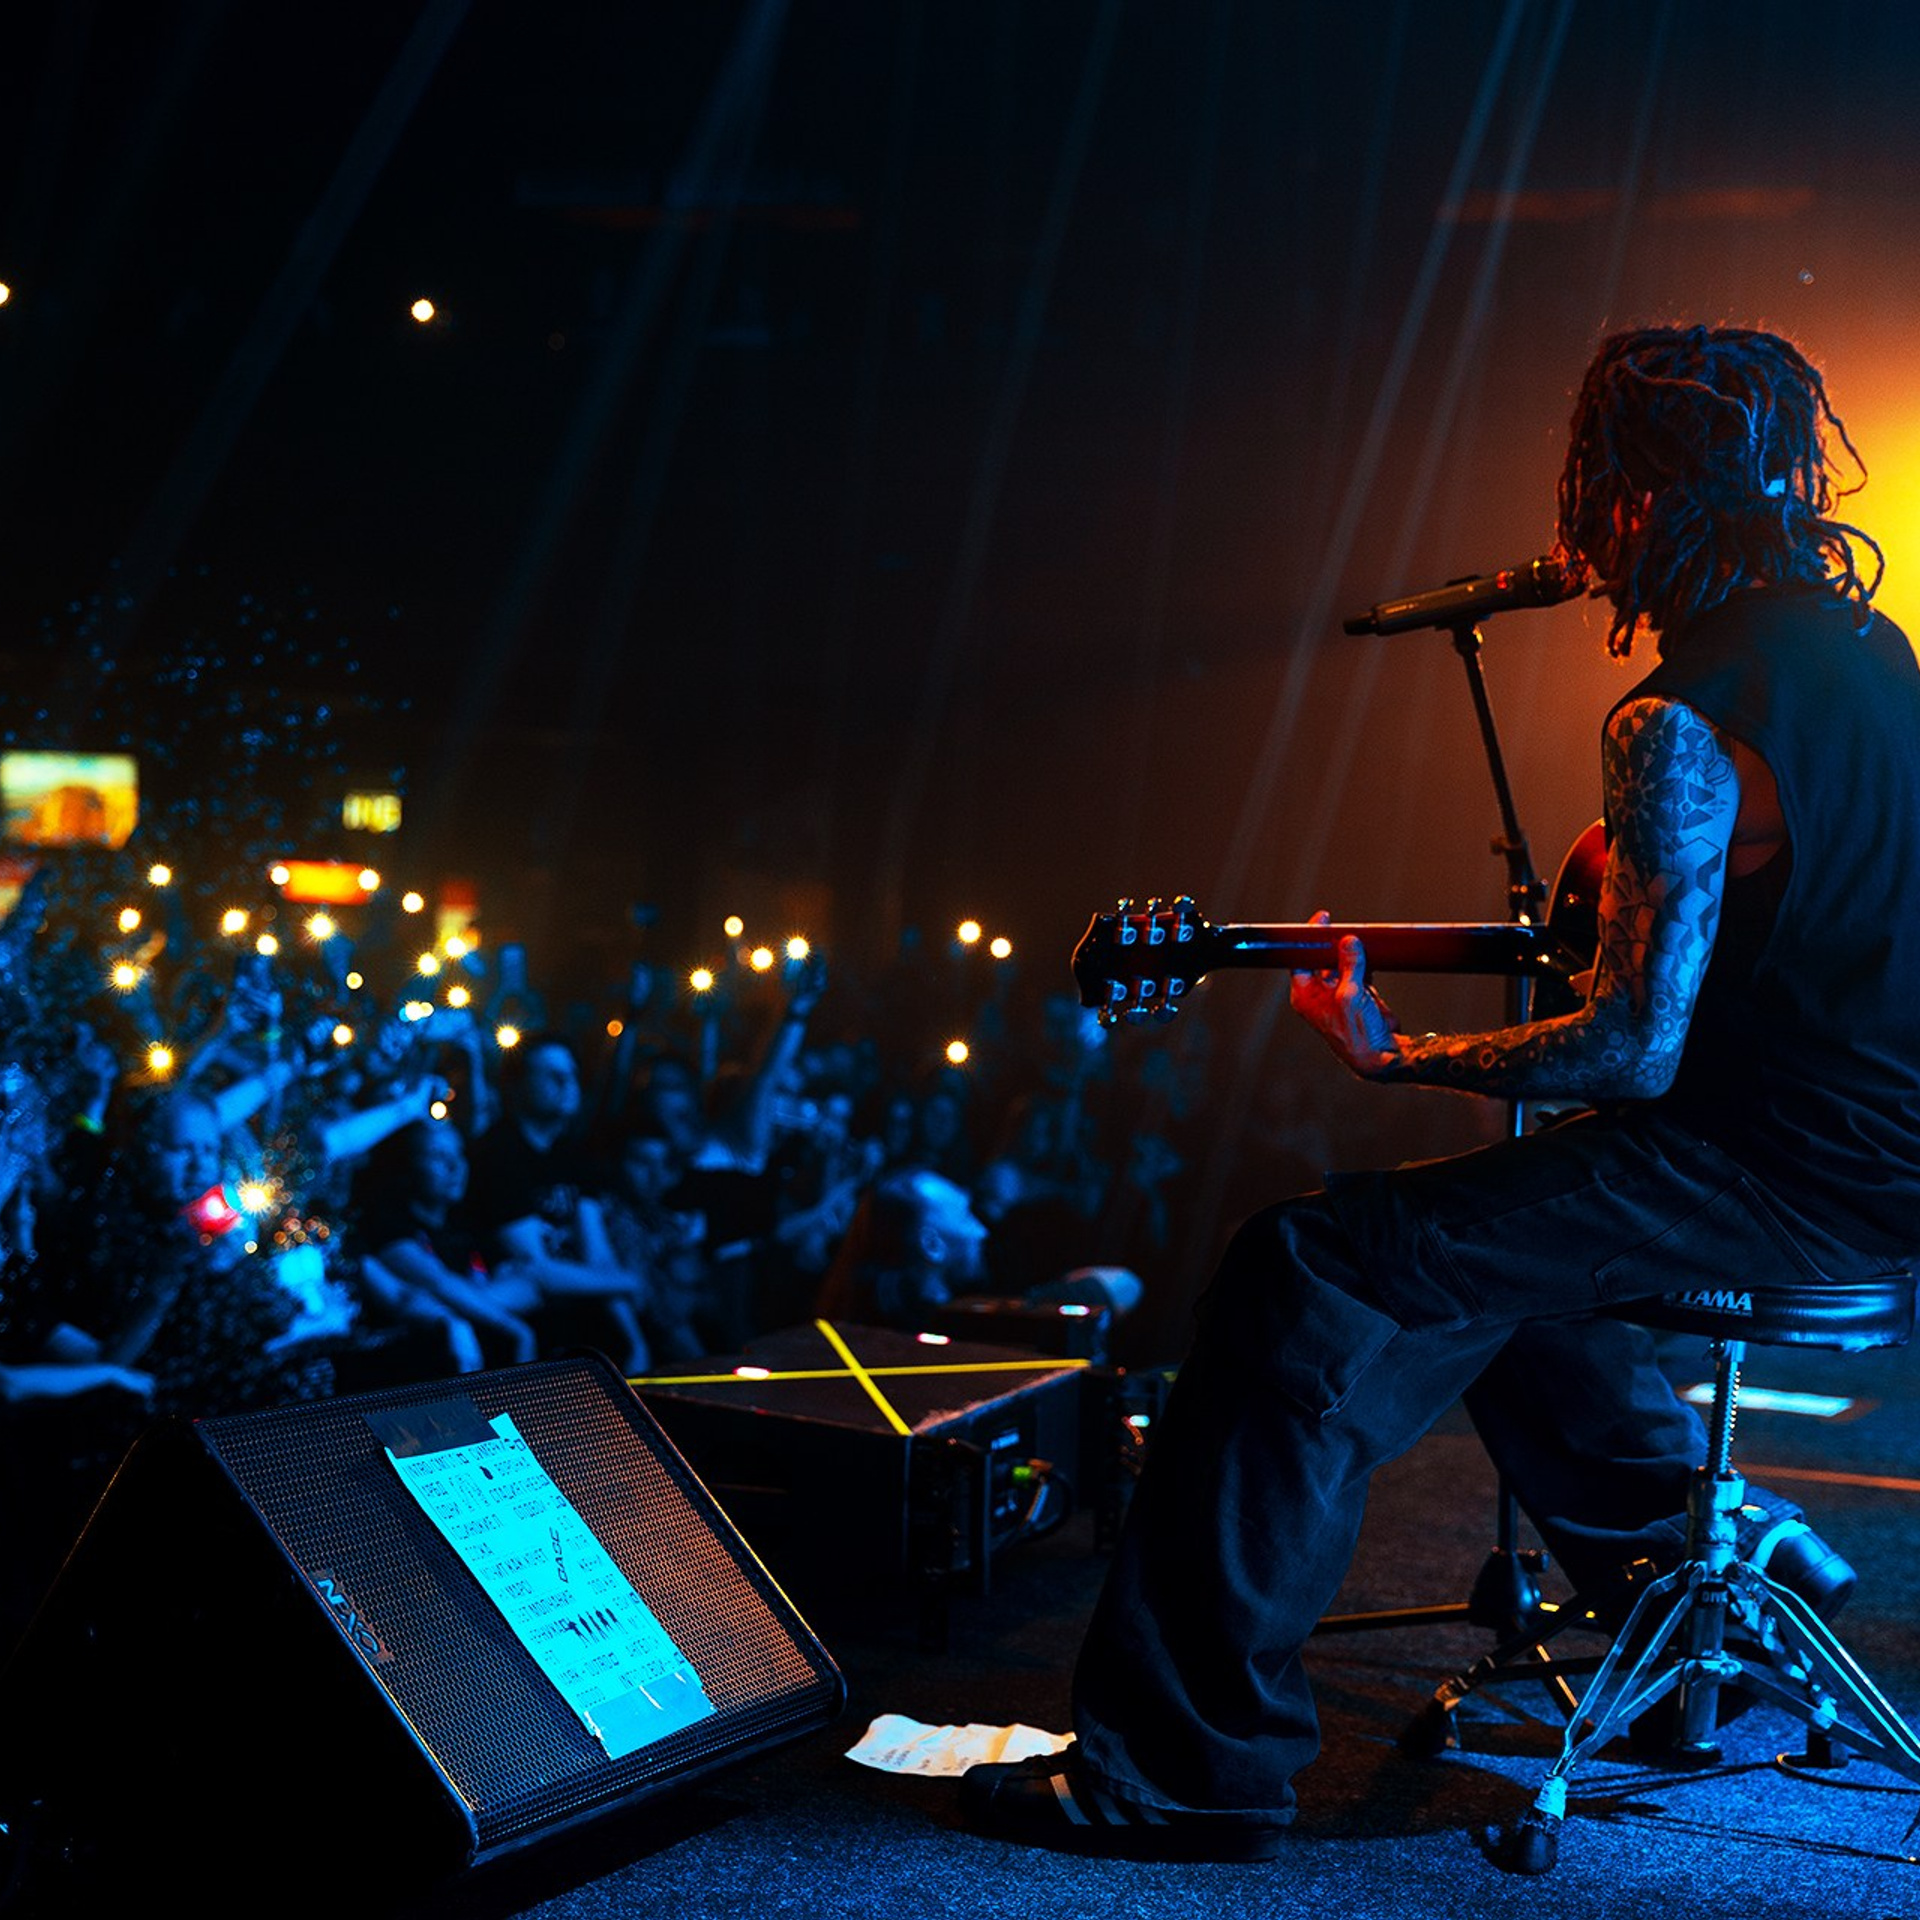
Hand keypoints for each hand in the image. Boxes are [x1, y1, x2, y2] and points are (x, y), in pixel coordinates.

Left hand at [1288, 913, 1403, 1077]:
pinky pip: (1358, 970)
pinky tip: (1370, 952)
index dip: (1309, 939)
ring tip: (1359, 937)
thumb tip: (1349, 942)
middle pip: (1320, 959)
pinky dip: (1364, 961)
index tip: (1321, 921)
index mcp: (1305, 995)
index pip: (1300, 959)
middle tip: (1340, 927)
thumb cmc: (1355, 1034)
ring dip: (1349, 951)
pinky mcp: (1358, 994)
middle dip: (1331, 943)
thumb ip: (1349, 966)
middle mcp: (1319, 993)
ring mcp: (1339, 993)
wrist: (1380, 1054)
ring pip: (1340, 963)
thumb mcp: (1350, 995)